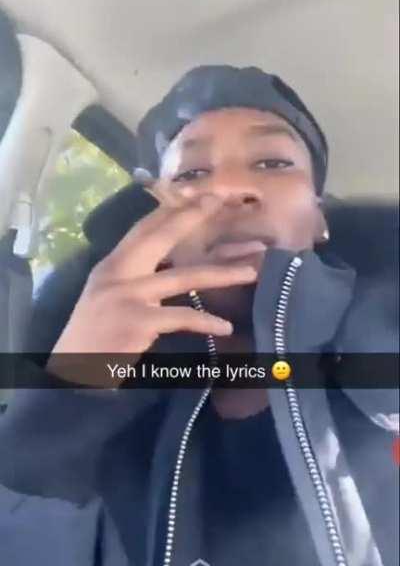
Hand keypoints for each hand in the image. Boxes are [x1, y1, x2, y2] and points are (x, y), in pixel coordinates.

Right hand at [46, 194, 256, 385]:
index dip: (171, 209)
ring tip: (251, 271)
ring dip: (221, 273)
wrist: (74, 370)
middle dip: (192, 217)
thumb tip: (170, 264)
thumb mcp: (107, 295)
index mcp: (112, 265)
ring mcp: (127, 295)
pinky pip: (181, 316)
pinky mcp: (138, 321)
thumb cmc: (95, 335)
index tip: (198, 195)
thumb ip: (132, 276)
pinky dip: (206, 321)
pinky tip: (226, 326)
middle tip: (219, 201)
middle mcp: (118, 273)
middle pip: (161, 237)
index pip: (144, 228)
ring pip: (183, 276)